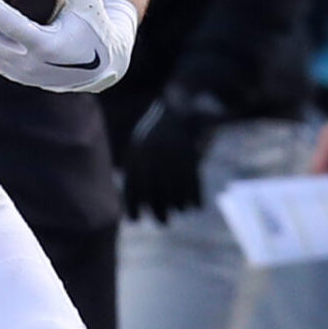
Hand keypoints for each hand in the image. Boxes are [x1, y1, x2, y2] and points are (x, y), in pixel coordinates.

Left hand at [125, 90, 222, 222]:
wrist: (184, 105)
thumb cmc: (161, 129)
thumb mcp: (144, 143)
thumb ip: (139, 167)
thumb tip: (138, 199)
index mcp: (137, 152)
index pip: (132, 184)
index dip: (132, 205)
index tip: (135, 220)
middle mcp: (152, 154)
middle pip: (153, 191)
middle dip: (158, 210)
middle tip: (163, 223)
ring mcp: (172, 154)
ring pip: (174, 189)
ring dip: (178, 205)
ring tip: (180, 211)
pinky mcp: (192, 154)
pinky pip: (192, 182)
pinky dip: (194, 196)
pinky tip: (195, 206)